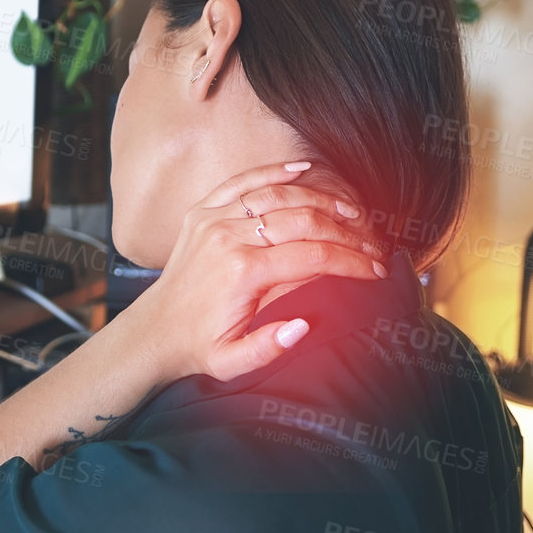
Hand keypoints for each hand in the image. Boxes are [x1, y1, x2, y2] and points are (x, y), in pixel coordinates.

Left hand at [126, 162, 386, 384]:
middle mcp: (228, 237)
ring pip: (278, 195)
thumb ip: (269, 347)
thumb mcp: (232, 363)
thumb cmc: (198, 346)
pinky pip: (243, 181)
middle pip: (302, 220)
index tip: (376, 269)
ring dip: (321, 199)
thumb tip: (304, 325)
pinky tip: (305, 169)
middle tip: (373, 242)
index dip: (352, 261)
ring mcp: (214, 219)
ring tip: (353, 211)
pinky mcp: (203, 211)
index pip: (313, 255)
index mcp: (242, 272)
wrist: (155, 330)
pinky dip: (275, 172)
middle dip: (346, 231)